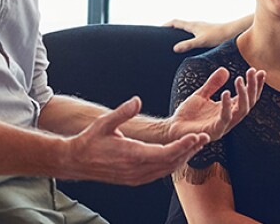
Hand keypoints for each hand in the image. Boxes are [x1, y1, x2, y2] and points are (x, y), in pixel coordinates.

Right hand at [61, 97, 210, 185]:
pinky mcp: (135, 179)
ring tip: (195, 146)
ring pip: (166, 170)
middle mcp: (137, 170)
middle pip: (171, 162)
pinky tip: (178, 156)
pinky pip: (159, 173)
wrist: (76, 162)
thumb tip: (137, 100)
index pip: (166, 153)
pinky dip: (171, 164)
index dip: (183, 145)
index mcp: (132, 155)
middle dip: (188, 151)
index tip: (196, 137)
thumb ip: (123, 112)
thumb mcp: (104, 122)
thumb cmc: (90, 140)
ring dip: (182, 158)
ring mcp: (136, 177)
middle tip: (203, 139)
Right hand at [164, 15, 252, 52]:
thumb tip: (174, 48)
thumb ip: (188, 44)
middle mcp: (196, 25)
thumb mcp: (201, 41)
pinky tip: (192, 47)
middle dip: (171, 29)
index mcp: (192, 25)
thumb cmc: (218, 35)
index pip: (175, 22)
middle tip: (163, 37)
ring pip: (188, 30)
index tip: (157, 30)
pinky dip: (189, 38)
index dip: (165, 25)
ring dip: (180, 34)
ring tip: (175, 43)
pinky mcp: (208, 34)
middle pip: (180, 25)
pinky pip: (194, 34)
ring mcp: (202, 29)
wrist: (234, 32)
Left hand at [169, 67, 265, 141]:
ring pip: (241, 111)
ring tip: (240, 79)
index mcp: (228, 109)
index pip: (247, 97)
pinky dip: (227, 105)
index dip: (255, 85)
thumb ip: (213, 84)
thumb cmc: (188, 114)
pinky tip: (226, 93)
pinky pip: (225, 118)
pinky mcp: (214, 131)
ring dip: (243, 95)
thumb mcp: (201, 94)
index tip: (261, 71)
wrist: (173, 128)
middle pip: (249, 103)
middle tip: (253, 71)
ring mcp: (223, 125)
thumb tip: (225, 70)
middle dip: (253, 87)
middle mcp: (229, 118)